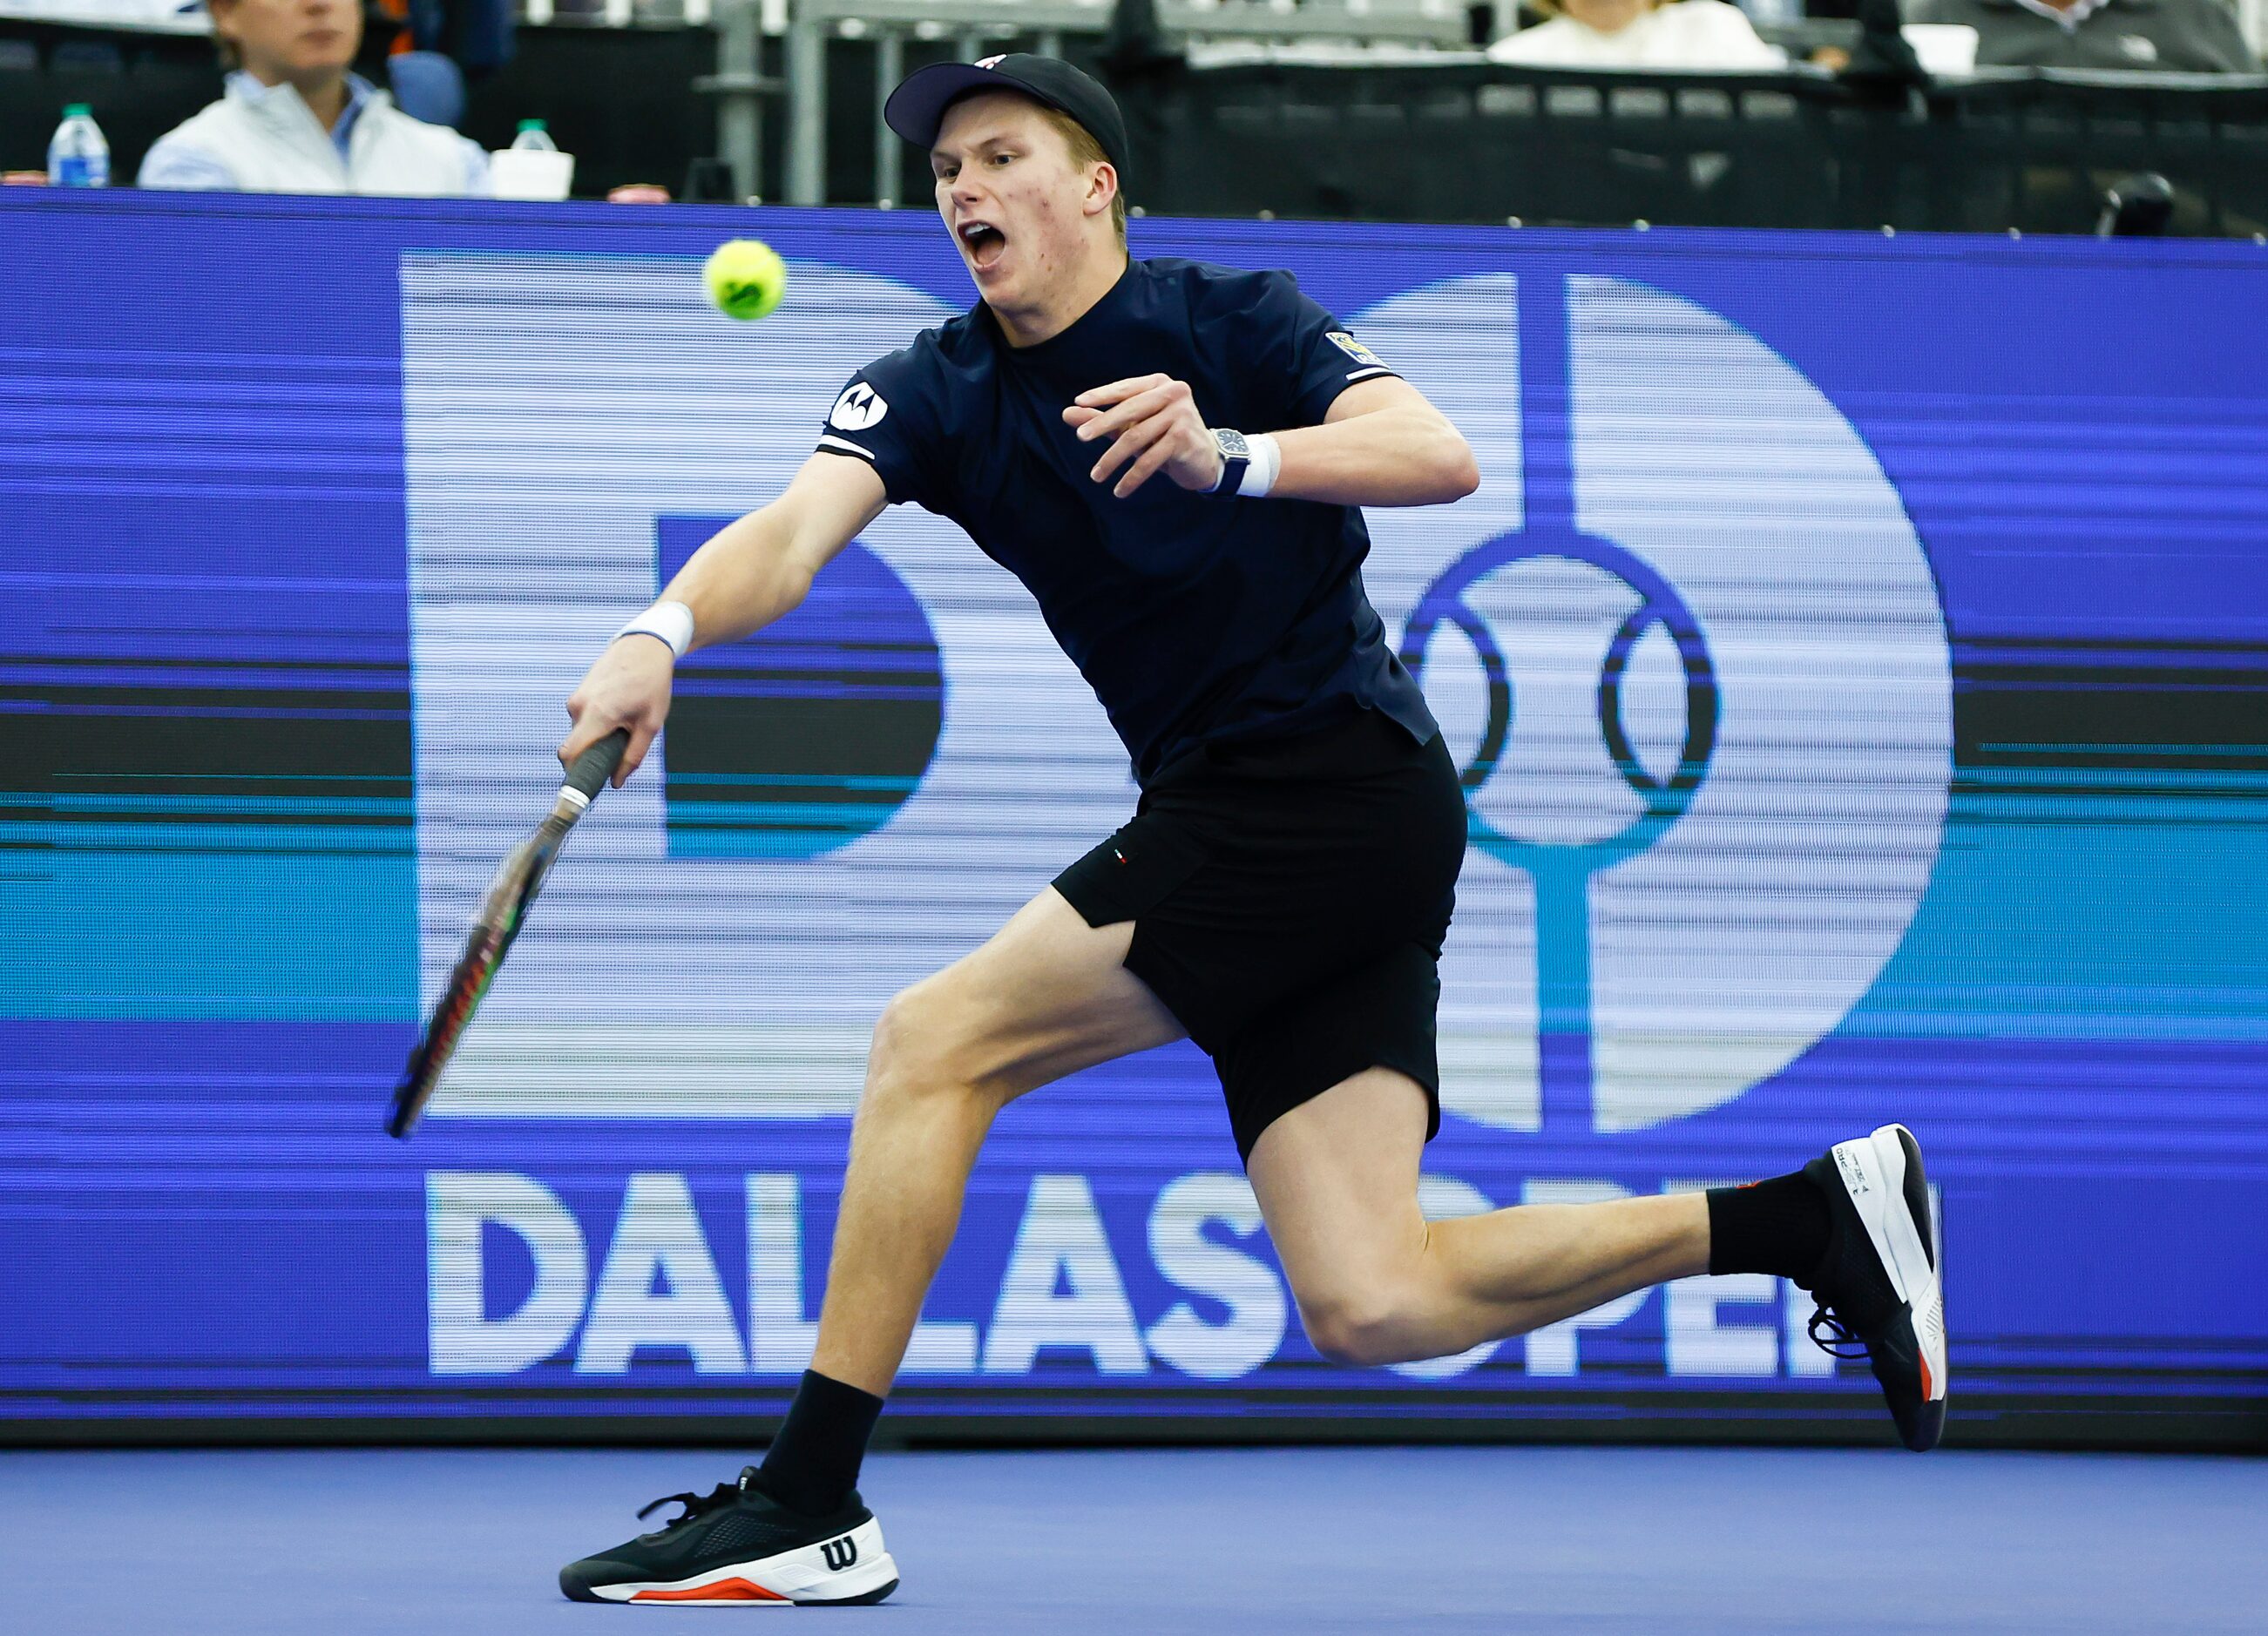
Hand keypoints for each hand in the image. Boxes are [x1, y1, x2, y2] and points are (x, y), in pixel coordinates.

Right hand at [561, 635, 675, 787]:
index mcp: (598, 714)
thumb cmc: (651, 684)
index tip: (586, 784)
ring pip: (581, 732)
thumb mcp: (651, 725)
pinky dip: (596, 724)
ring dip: (598, 736)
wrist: (644, 646)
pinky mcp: (578, 693)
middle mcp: (580, 706)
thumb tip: (616, 782)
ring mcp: (576, 697)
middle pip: (577, 746)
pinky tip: (618, 712)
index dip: (574, 773)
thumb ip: (633, 756)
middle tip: (619, 750)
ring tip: (625, 722)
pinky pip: (582, 719)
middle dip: (594, 754)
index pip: (570, 753)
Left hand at [1062, 374, 1222, 498]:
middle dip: (1102, 424)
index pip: (1125, 388)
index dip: (1101, 395)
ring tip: (1096, 476)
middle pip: (1129, 410)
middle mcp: (1173, 393)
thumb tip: (1067, 413)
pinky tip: (1119, 490)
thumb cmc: (1164, 438)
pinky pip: (1150, 460)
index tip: (1078, 403)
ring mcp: (1182, 415)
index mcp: (1159, 384)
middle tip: (1080, 437)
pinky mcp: (1184, 439)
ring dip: (1113, 459)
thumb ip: (1102, 418)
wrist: (1204, 459)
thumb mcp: (1133, 426)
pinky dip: (1132, 477)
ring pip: (1136, 437)